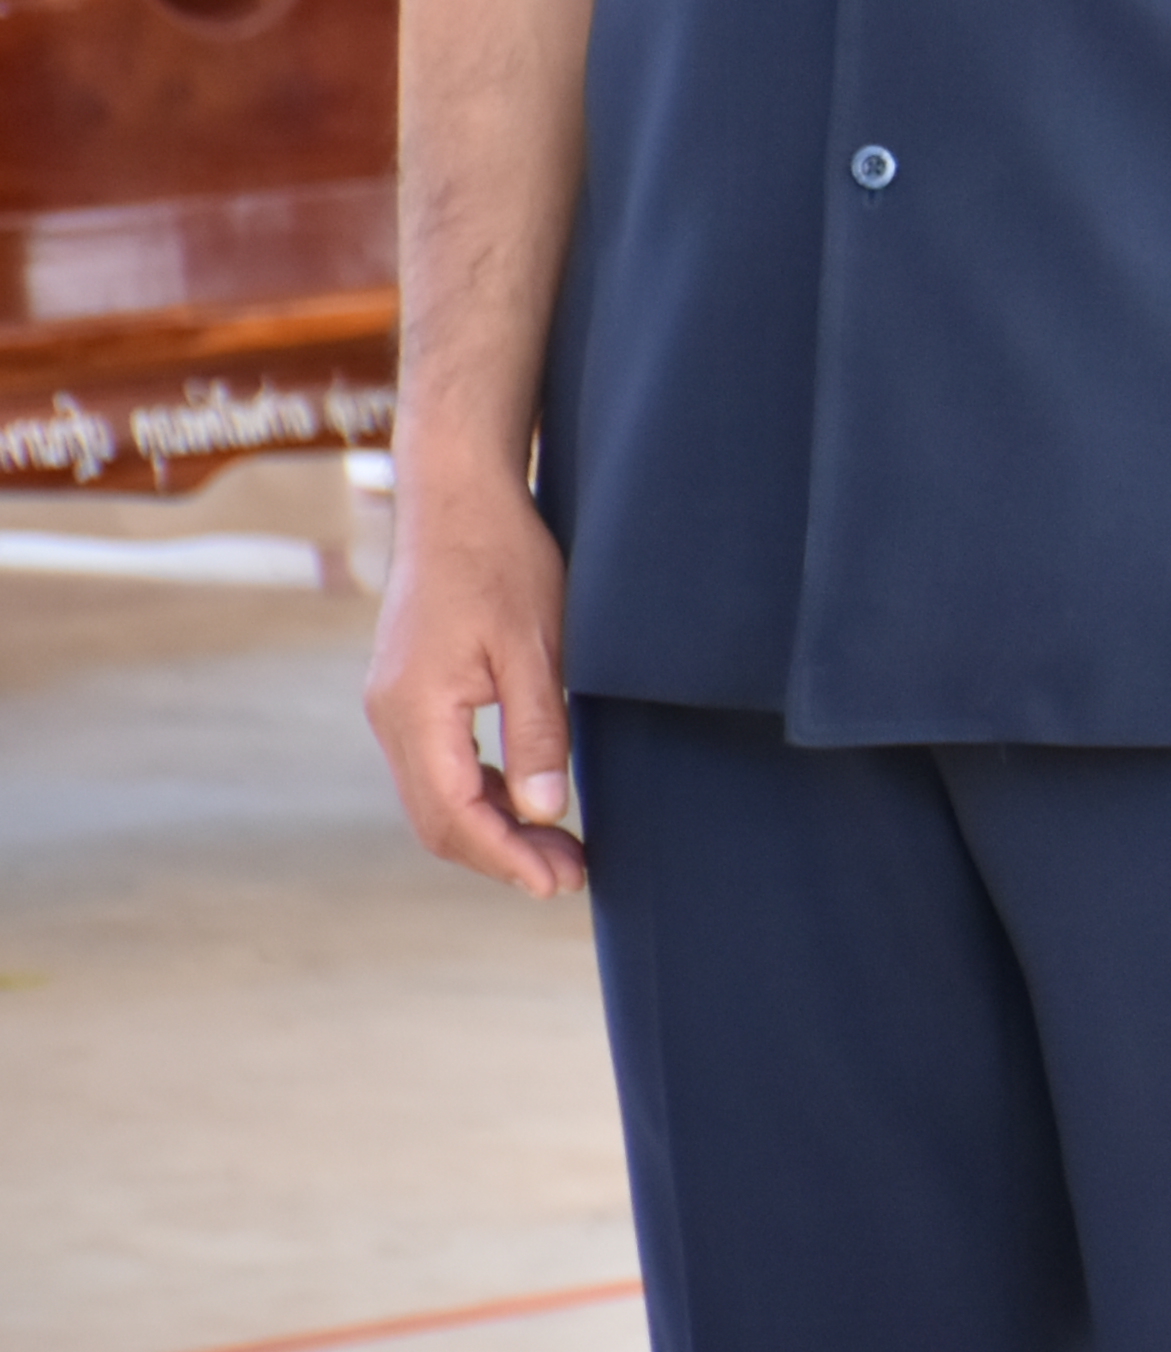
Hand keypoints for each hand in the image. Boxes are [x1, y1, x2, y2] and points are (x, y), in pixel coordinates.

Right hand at [360, 458, 583, 898]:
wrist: (456, 496)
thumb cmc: (503, 559)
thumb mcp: (537, 646)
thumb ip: (540, 732)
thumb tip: (549, 812)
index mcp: (415, 711)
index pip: (456, 815)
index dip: (508, 858)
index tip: (560, 884)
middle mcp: (391, 717)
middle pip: (438, 818)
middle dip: (502, 854)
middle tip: (570, 876)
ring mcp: (394, 705)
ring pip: (436, 796)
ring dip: (494, 827)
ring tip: (560, 849)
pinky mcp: (409, 692)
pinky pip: (439, 765)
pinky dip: (481, 792)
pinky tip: (528, 799)